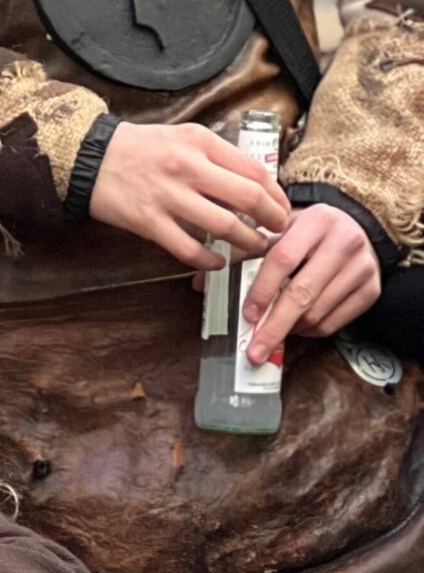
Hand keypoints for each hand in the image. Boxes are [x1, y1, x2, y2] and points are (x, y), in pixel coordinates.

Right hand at [89, 121, 290, 271]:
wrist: (91, 157)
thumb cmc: (140, 148)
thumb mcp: (184, 137)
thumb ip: (216, 157)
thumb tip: (252, 185)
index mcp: (201, 143)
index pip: (255, 171)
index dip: (277, 196)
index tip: (282, 209)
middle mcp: (188, 167)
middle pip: (248, 198)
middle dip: (272, 220)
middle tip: (278, 231)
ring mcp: (168, 196)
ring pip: (224, 226)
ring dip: (248, 243)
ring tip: (255, 248)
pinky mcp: (148, 221)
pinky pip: (188, 249)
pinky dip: (209, 261)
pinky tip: (218, 263)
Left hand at [239, 201, 380, 361]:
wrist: (356, 228)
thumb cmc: (306, 233)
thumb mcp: (278, 231)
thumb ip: (241, 253)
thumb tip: (201, 283)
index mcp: (316, 221)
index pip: (282, 258)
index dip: (262, 289)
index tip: (246, 314)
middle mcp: (345, 241)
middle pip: (302, 292)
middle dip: (274, 326)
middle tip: (254, 351)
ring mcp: (362, 267)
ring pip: (318, 312)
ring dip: (290, 329)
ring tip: (271, 333)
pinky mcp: (371, 289)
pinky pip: (335, 322)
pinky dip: (310, 331)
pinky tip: (296, 327)